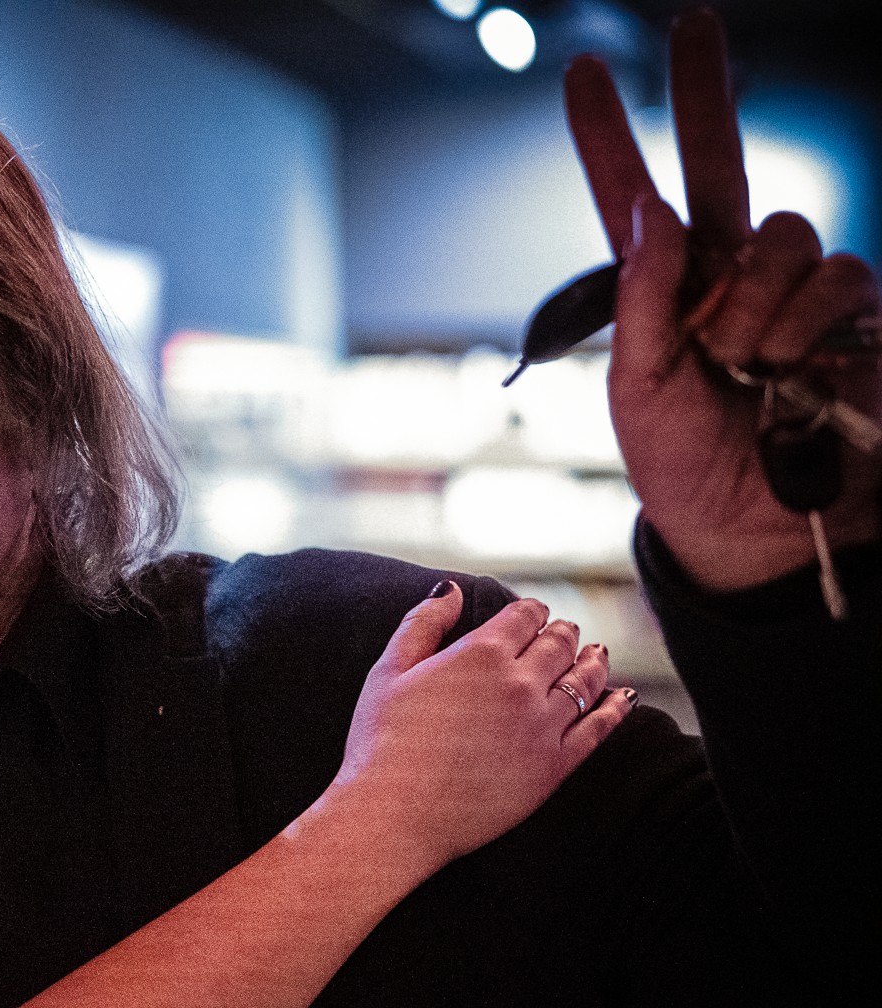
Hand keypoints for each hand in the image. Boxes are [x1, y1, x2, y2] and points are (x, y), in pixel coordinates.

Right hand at [328, 584, 632, 870]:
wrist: (394, 815)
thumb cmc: (381, 743)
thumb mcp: (388, 671)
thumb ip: (421, 624)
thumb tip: (451, 589)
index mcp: (480, 654)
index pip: (523, 616)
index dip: (531, 611)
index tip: (533, 613)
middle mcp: (520, 683)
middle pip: (558, 644)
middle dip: (562, 633)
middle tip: (566, 632)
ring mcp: (542, 725)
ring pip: (584, 681)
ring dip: (593, 662)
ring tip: (597, 655)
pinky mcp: (553, 766)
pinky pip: (598, 729)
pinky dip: (614, 709)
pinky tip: (622, 698)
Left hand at [566, 8, 880, 592]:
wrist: (754, 528)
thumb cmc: (688, 467)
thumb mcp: (637, 393)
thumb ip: (645, 301)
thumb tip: (652, 206)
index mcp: (668, 291)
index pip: (635, 200)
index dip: (608, 138)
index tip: (582, 71)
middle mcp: (731, 275)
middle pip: (722, 163)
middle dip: (704, 93)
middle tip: (694, 22)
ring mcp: (795, 289)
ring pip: (782, 237)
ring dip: (753, 306)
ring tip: (742, 369)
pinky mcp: (853, 313)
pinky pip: (832, 279)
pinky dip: (800, 326)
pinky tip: (788, 370)